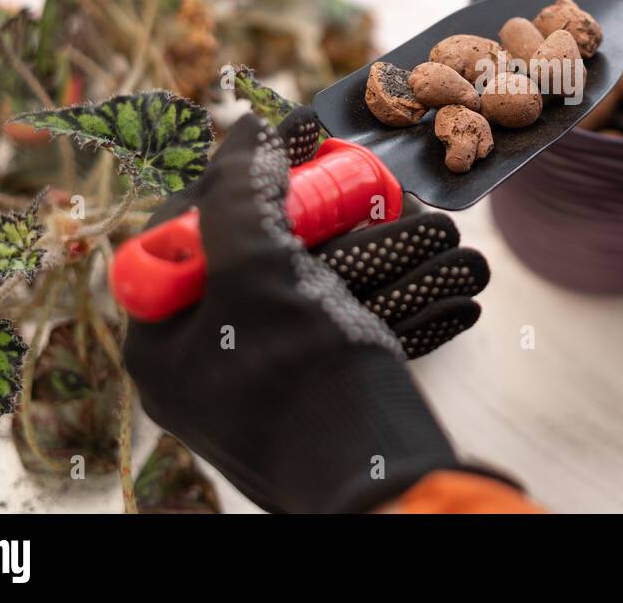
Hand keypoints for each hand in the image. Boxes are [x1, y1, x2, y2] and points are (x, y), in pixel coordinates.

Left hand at [123, 113, 486, 512]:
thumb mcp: (257, 272)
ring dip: (395, 262)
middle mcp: (209, 362)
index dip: (246, 174)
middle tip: (389, 194)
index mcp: (166, 338)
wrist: (379, 491)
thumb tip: (244, 132)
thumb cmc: (303, 383)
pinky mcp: (320, 400)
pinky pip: (356, 337)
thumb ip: (238, 195)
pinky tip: (456, 295)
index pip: (192, 226)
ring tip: (450, 240)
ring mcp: (267, 383)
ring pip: (329, 297)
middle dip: (348, 222)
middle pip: (273, 258)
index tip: (304, 140)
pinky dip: (405, 311)